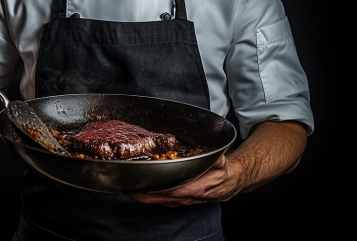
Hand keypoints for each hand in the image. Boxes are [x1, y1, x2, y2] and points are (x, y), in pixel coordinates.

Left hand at [127, 154, 242, 206]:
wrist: (229, 184)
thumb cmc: (222, 172)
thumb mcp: (222, 162)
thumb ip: (217, 158)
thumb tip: (215, 155)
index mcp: (197, 187)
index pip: (174, 189)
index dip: (159, 188)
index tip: (145, 185)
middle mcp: (188, 196)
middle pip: (162, 197)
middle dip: (144, 195)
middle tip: (128, 188)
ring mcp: (183, 200)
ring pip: (160, 201)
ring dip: (145, 198)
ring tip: (129, 190)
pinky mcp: (181, 201)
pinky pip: (163, 201)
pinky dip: (151, 198)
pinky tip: (141, 193)